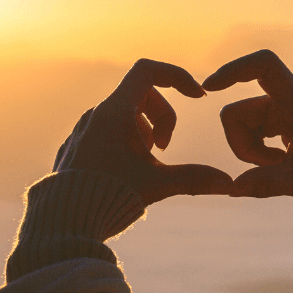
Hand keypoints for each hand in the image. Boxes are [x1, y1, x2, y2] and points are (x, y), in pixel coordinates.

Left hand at [53, 59, 232, 204]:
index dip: (177, 76)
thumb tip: (229, 184)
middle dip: (163, 117)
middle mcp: (95, 114)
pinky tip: (123, 172)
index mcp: (115, 112)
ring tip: (143, 164)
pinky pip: (105, 132)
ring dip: (143, 132)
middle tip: (163, 150)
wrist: (62, 221)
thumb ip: (194, 179)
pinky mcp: (75, 146)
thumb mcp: (156, 186)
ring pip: (122, 115)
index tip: (196, 96)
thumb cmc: (107, 198)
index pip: (148, 70)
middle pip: (140, 95)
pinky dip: (124, 143)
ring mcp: (83, 130)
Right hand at [202, 49, 292, 209]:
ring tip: (276, 165)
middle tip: (270, 165)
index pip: (265, 65)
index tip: (209, 87)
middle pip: (237, 111)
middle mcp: (286, 101)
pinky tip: (275, 162)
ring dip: (248, 150)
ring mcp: (277, 111)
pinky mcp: (272, 123)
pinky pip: (244, 133)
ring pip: (237, 125)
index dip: (233, 70)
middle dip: (241, 144)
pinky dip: (251, 151)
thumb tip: (231, 188)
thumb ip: (266, 183)